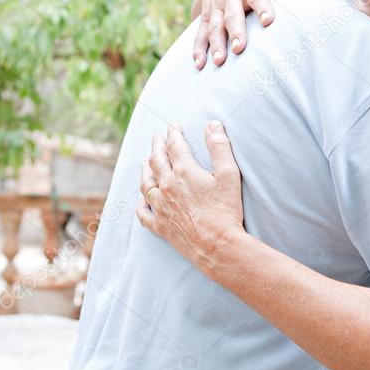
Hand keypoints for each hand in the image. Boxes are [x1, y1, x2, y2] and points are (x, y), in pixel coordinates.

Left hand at [138, 122, 245, 273]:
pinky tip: (140, 202)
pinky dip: (141, 206)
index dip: (173, 134)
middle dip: (156, 146)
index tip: (172, 127)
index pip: (175, 146)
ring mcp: (161, 207)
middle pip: (156, 161)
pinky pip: (144, 214)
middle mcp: (167, 187)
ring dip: (144, 170)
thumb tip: (212, 125)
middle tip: (156, 138)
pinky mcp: (160, 226)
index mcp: (183, 172)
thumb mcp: (229, 174)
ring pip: (146, 184)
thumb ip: (220, 147)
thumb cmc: (225, 210)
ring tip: (144, 162)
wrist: (217, 245)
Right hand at [192, 0, 305, 68]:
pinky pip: (200, 33)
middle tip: (239, 49)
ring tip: (219, 61)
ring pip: (214, 27)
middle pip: (232, 16)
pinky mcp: (205, 17)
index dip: (262, 8)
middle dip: (235, 32)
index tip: (268, 21)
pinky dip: (198, 48)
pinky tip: (200, 64)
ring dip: (216, 44)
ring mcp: (215, 8)